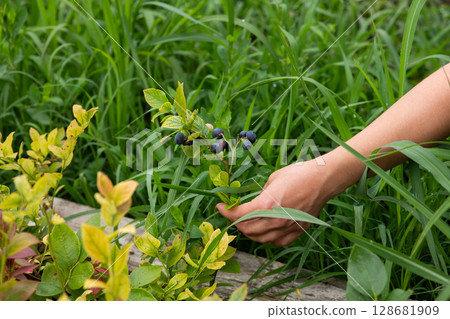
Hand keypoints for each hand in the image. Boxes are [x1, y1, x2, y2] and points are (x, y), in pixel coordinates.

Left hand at [216, 159, 337, 245]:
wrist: (323, 180)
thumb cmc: (298, 174)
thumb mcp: (272, 180)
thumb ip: (260, 196)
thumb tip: (252, 205)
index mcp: (266, 205)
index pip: (239, 215)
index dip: (226, 212)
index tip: (220, 207)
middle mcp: (275, 221)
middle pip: (247, 230)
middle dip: (236, 222)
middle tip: (232, 214)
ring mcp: (287, 228)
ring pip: (261, 239)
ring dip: (250, 232)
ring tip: (246, 223)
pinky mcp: (297, 231)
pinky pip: (276, 242)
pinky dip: (267, 238)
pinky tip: (265, 230)